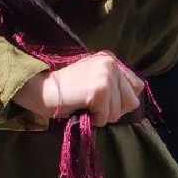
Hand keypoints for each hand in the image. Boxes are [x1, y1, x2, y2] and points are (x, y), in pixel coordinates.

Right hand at [13, 52, 144, 127]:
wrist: (41, 90)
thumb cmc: (67, 90)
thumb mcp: (94, 78)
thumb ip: (115, 83)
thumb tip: (135, 100)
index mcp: (110, 59)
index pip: (136, 86)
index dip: (121, 99)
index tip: (101, 98)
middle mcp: (111, 63)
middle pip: (132, 101)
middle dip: (113, 110)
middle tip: (92, 104)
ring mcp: (105, 76)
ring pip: (119, 112)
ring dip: (102, 115)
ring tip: (84, 105)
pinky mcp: (98, 90)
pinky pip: (105, 117)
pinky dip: (94, 119)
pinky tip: (81, 108)